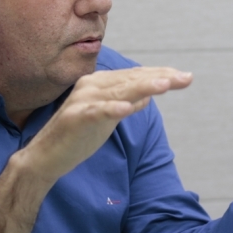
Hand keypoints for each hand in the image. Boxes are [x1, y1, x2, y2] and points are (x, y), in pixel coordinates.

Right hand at [26, 67, 192, 181]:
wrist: (46, 158)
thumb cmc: (77, 137)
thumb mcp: (108, 119)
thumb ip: (125, 104)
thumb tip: (147, 96)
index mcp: (101, 84)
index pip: (137, 75)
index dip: (162, 74)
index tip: (185, 76)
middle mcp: (92, 86)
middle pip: (133, 79)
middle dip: (162, 77)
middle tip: (187, 77)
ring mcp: (83, 100)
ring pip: (119, 90)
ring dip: (144, 86)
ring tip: (166, 84)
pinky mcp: (75, 117)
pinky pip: (98, 111)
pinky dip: (113, 107)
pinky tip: (129, 107)